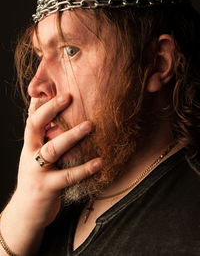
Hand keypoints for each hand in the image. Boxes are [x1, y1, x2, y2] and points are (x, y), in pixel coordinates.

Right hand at [0, 95, 101, 254]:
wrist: (25, 214)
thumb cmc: (36, 179)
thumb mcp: (36, 157)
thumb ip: (45, 140)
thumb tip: (58, 121)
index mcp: (29, 144)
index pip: (32, 118)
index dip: (42, 102)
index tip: (55, 87)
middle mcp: (30, 154)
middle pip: (35, 126)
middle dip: (50, 110)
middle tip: (68, 96)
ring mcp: (37, 171)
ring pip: (52, 149)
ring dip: (71, 136)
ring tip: (89, 125)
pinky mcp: (47, 188)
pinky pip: (68, 176)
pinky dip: (85, 168)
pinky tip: (100, 162)